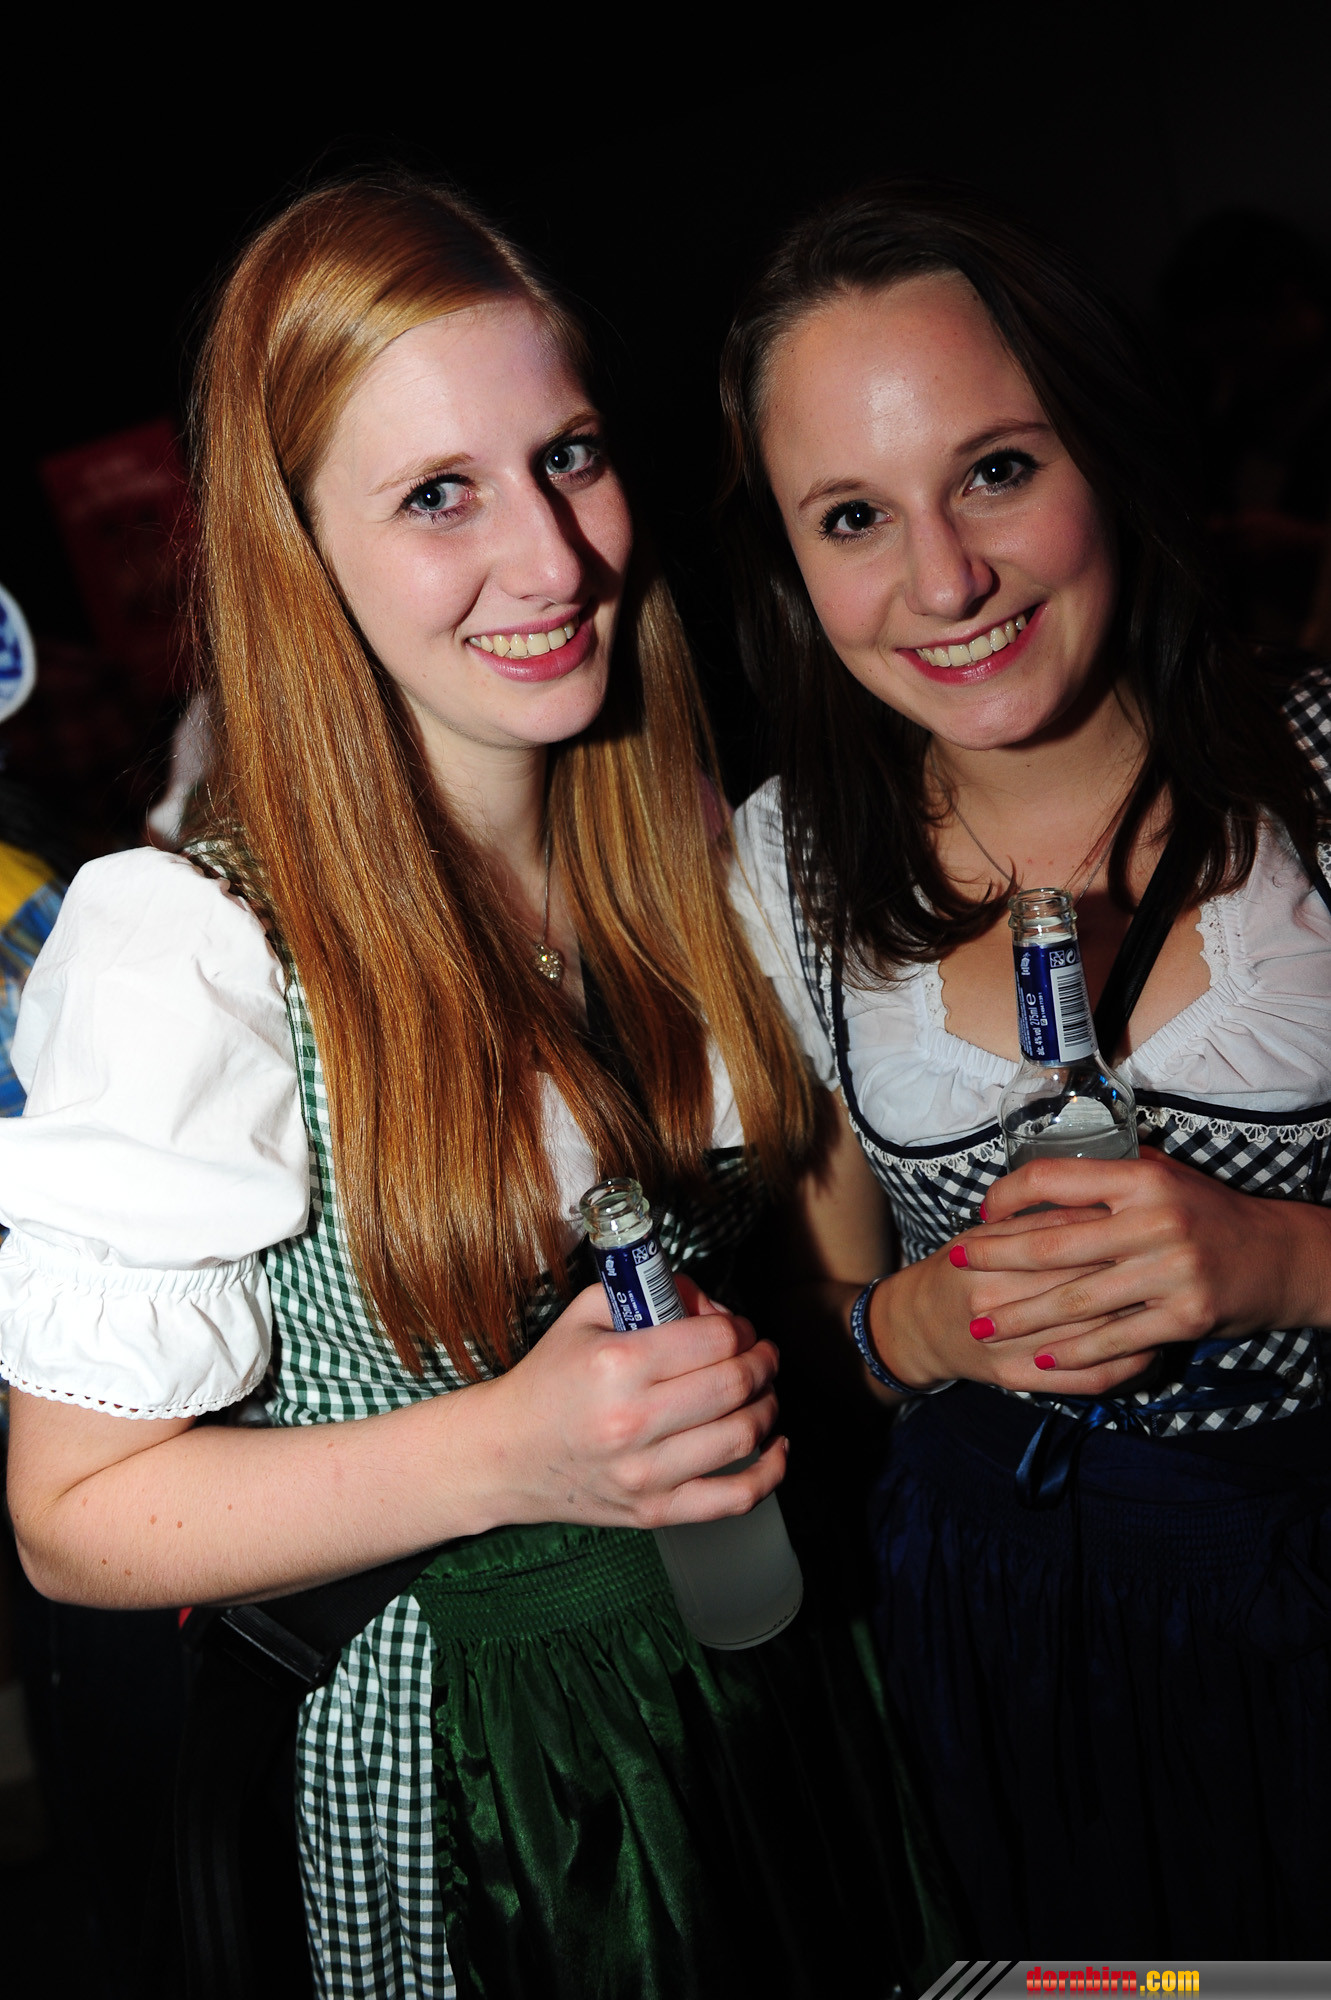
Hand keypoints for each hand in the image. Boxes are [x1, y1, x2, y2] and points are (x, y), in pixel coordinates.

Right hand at [488, 1278, 785, 1530]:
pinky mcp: (654, 1512)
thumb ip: (650, 1292)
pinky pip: (733, 1499)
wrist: (504, 1455)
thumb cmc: (548, 1380)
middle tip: (761, 1355)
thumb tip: (712, 1304)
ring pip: (742, 1435)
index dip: (742, 1329)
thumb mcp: (585, 1315)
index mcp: (617, 1364)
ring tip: (762, 1392)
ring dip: (767, 1406)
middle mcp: (632, 1421)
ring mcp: (645, 1473)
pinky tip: (776, 1445)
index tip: (742, 1330)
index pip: (714, 1339)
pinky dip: (770, 1472)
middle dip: (762, 1362)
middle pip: (735, 1384)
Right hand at [869, 1207, 1157, 1398]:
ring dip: (1137, 1320)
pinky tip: (1152, 1350)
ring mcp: (1006, 1346)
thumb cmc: (961, 1269)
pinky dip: (1124, 1366)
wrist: (917, 1327)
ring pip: (1088, 1334)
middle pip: (1079, 1287)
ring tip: (1170, 1301)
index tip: (1146, 1222)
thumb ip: (1036, 1219)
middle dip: (1130, 1273)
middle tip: (1172, 1260)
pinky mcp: (1018, 1380)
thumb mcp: (987, 1234)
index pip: (1061, 1243)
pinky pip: (1084, 1378)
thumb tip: (1102, 1200)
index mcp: (987, 1260)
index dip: (1109, 1233)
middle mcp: (994, 1304)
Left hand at [966, 1149, 1330, 1373]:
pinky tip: (1041, 1359)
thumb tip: (1043, 1178)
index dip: (1007, 1197)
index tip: (981, 1214)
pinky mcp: (1185, 1317)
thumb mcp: (1164, 1177)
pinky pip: (1115, 1339)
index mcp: (1141, 1179)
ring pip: (1075, 1300)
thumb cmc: (1211, 1214)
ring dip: (1021, 1317)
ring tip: (981, 1327)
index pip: (1052, 1180)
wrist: (1282, 1256)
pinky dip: (1074, 1353)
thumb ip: (1109, 1176)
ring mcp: (1170, 1272)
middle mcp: (1153, 1221)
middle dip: (991, 1259)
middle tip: (951, 1266)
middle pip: (1051, 1245)